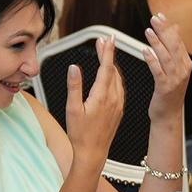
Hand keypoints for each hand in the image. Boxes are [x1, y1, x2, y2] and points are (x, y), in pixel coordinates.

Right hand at [62, 37, 127, 162]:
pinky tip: (110, 76)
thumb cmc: (81, 134)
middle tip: (102, 42)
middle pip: (113, 70)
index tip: (108, 38)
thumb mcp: (72, 109)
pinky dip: (114, 77)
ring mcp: (118, 104)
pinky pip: (119, 88)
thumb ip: (74, 86)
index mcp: (101, 96)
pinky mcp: (119, 110)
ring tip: (105, 55)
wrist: (93, 153)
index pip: (107, 67)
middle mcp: (113, 98)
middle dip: (108, 54)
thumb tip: (73, 68)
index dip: (107, 50)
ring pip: (117, 78)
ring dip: (111, 65)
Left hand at [142, 13, 191, 116]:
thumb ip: (175, 47)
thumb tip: (176, 27)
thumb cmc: (169, 91)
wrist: (168, 114)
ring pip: (166, 57)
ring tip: (148, 31)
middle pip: (173, 46)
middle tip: (154, 18)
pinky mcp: (165, 88)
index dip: (169, 27)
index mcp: (185, 64)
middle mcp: (183, 70)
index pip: (178, 41)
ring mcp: (175, 80)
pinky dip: (152, 60)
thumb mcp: (175, 68)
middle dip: (164, 31)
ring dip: (157, 43)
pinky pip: (158, 72)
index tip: (160, 15)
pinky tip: (145, 51)